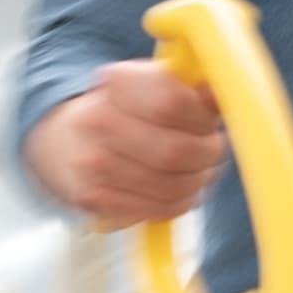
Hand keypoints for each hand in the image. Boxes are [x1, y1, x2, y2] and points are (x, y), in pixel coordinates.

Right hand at [24, 60, 226, 224]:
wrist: (69, 141)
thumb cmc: (129, 112)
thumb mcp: (159, 86)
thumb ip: (193, 90)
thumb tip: (222, 94)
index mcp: (117, 82)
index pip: (172, 102)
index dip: (202, 117)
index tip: (209, 120)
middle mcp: (96, 120)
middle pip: (176, 151)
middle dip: (206, 153)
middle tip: (211, 149)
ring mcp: (90, 163)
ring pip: (172, 185)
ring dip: (196, 180)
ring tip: (195, 169)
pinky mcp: (93, 198)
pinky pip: (159, 209)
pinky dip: (179, 202)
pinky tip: (176, 188)